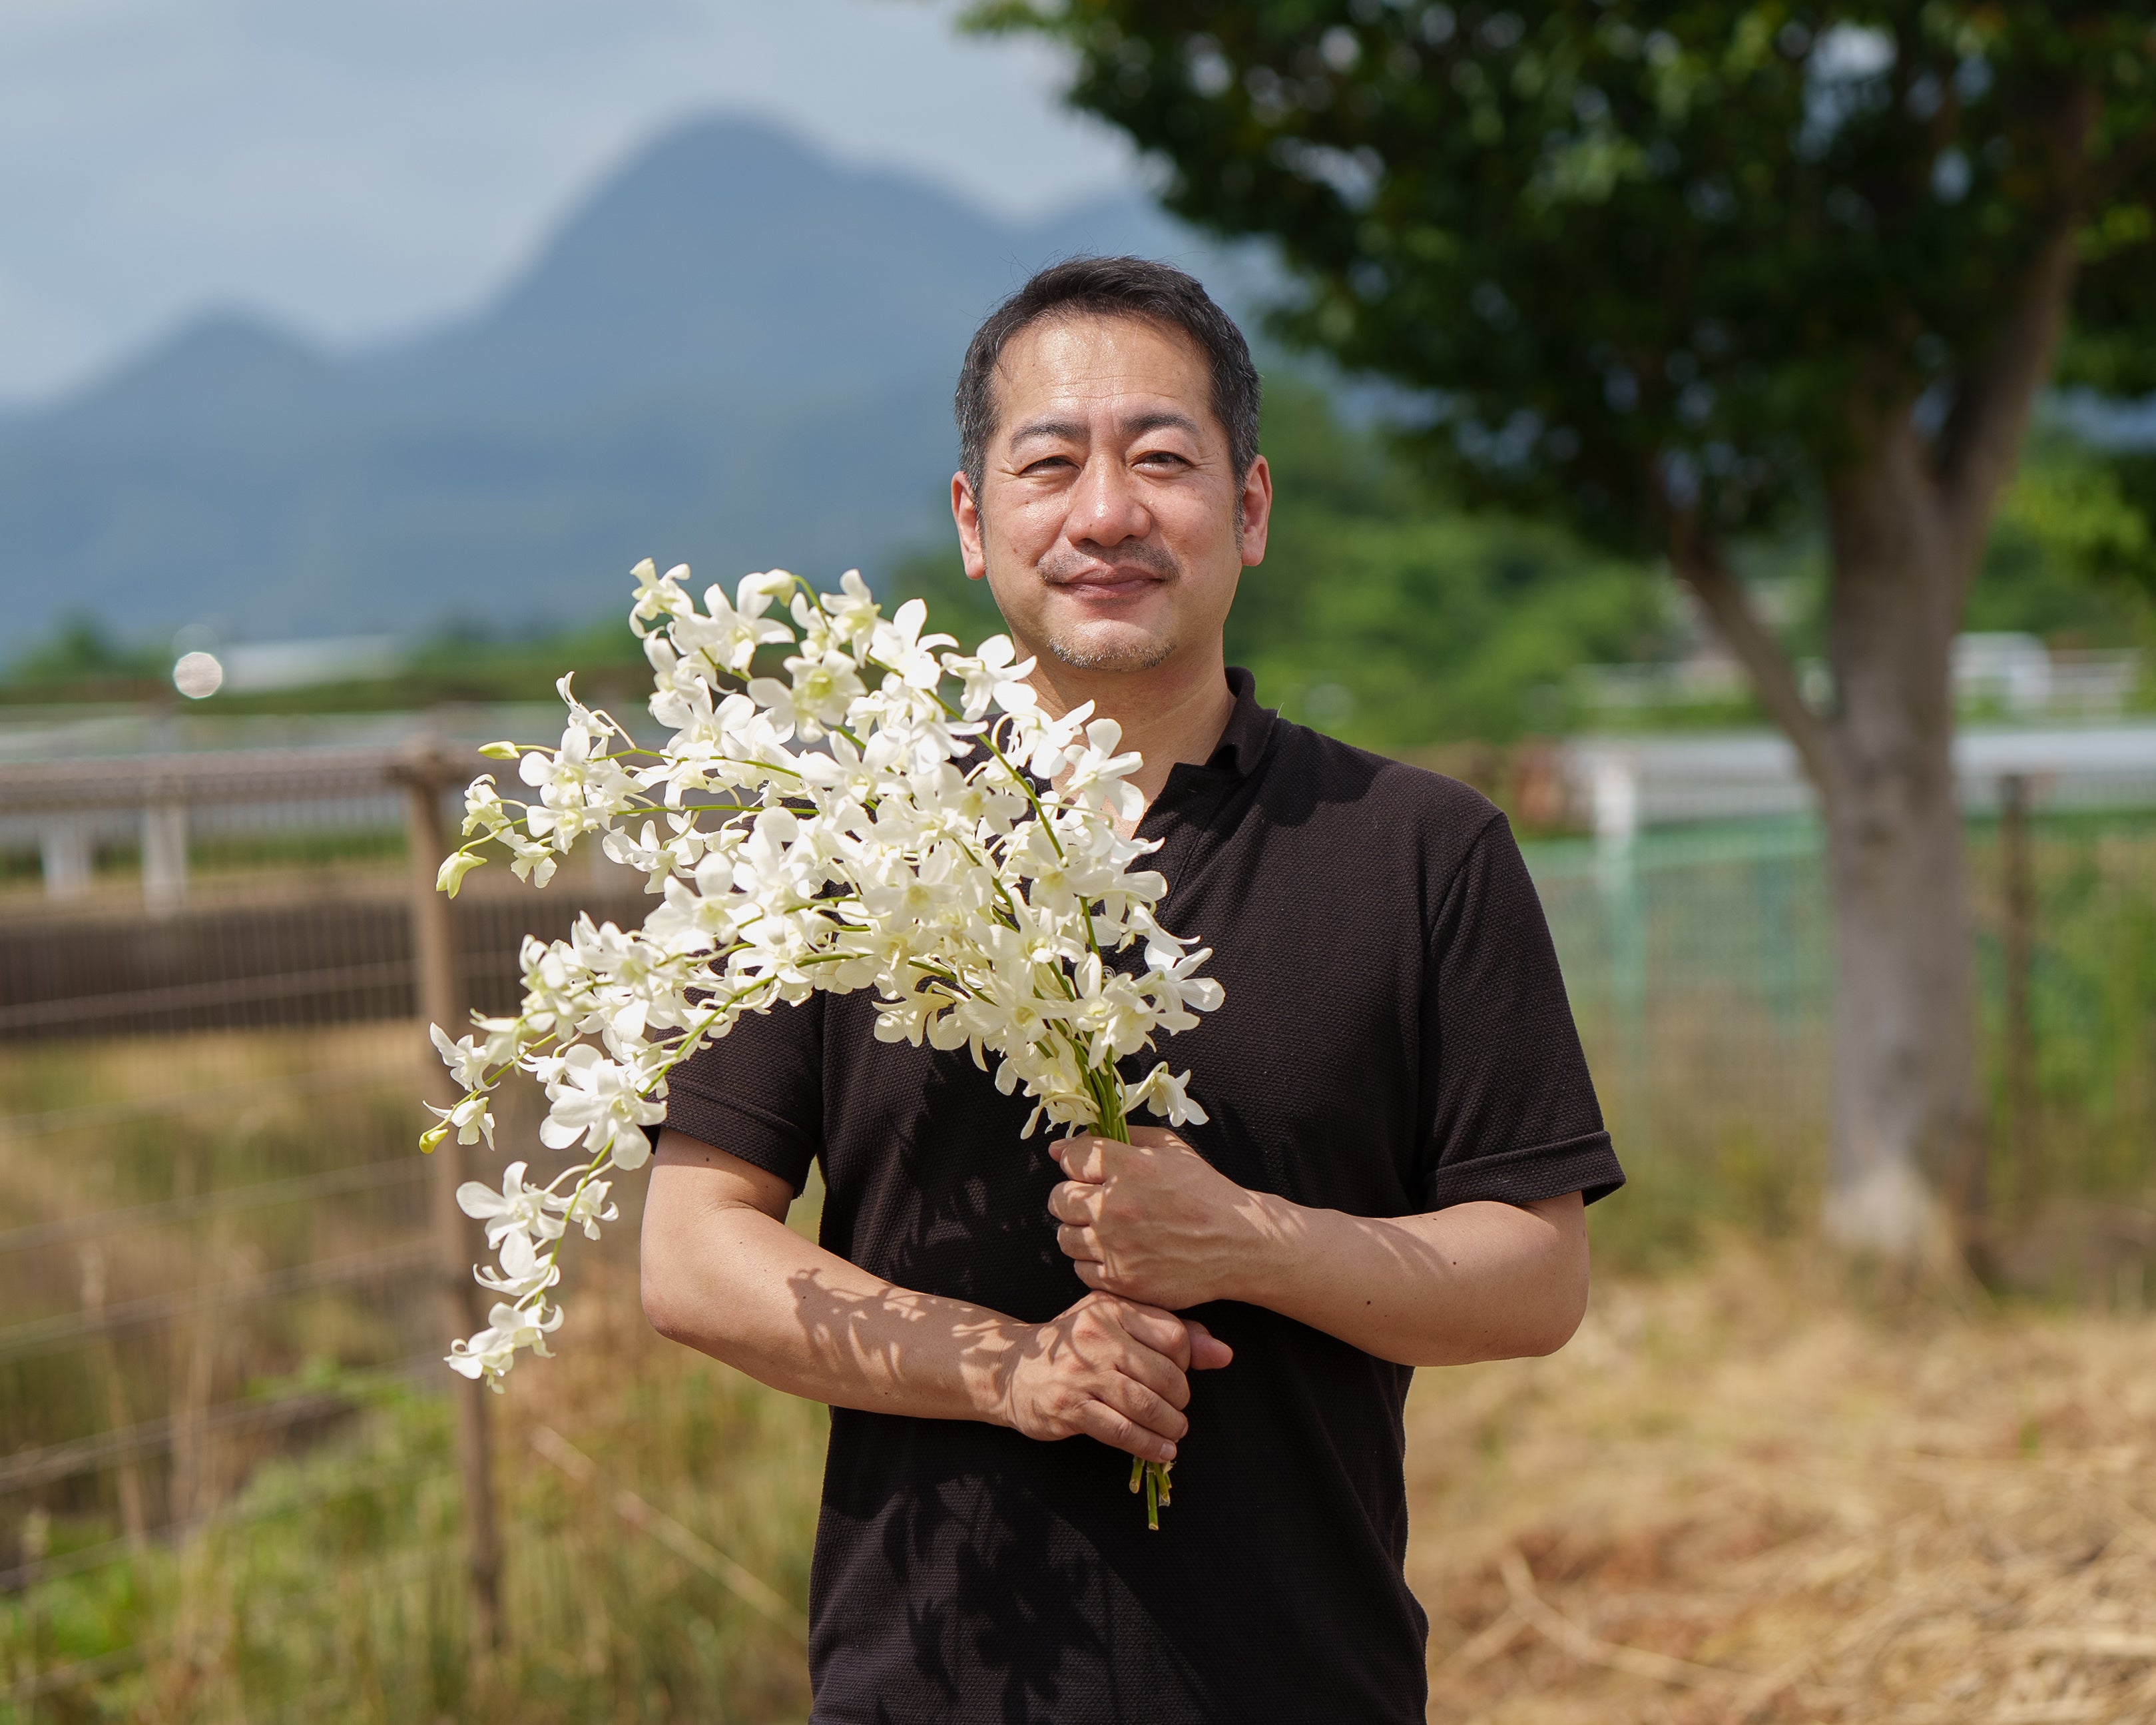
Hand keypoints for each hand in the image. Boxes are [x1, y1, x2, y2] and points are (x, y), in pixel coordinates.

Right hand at [998, 1291, 1231, 1462]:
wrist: (1014, 1369)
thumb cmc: (1077, 1347)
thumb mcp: (1119, 1325)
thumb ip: (1172, 1335)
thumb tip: (1224, 1354)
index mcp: (1113, 1308)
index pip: (1174, 1336)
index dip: (1188, 1361)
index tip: (1180, 1375)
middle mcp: (1097, 1336)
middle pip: (1165, 1374)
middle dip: (1180, 1399)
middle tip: (1178, 1409)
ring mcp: (1081, 1373)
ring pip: (1146, 1405)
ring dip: (1170, 1425)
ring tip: (1176, 1431)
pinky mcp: (1069, 1407)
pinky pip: (1121, 1431)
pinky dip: (1149, 1445)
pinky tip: (1162, 1450)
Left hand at [1049, 1127, 1271, 1310]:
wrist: (1238, 1244)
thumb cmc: (1205, 1193)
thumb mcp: (1171, 1149)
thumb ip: (1120, 1137)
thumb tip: (1063, 1146)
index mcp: (1130, 1167)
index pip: (1070, 1157)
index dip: (1076, 1162)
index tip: (1088, 1171)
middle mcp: (1117, 1207)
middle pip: (1058, 1198)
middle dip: (1074, 1196)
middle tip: (1098, 1202)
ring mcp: (1116, 1247)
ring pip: (1064, 1236)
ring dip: (1080, 1231)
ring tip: (1107, 1230)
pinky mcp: (1121, 1281)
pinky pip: (1080, 1269)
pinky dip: (1094, 1262)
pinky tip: (1118, 1254)